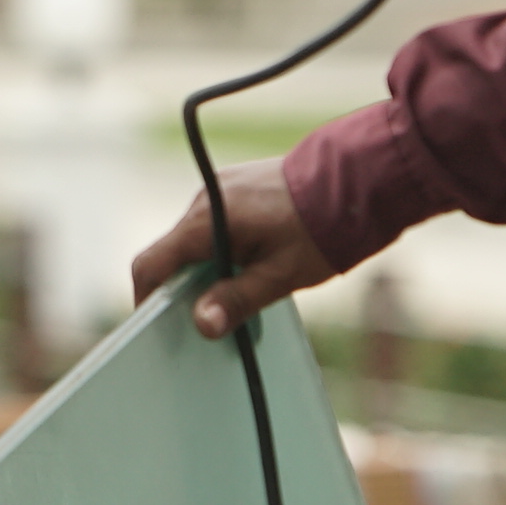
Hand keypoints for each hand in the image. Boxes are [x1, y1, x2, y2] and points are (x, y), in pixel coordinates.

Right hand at [130, 157, 340, 338]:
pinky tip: (251, 267)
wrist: (358, 179)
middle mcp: (205, 198)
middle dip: (184, 288)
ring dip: (207, 268)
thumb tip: (202, 324)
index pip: (152, 262)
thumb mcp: (282, 275)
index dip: (147, 297)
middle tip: (208, 319)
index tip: (155, 325)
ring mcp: (220, 189)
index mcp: (208, 219)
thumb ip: (237, 299)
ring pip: (195, 239)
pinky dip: (221, 249)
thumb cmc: (322, 227)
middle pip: (173, 253)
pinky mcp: (237, 187)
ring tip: (239, 293)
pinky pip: (214, 224)